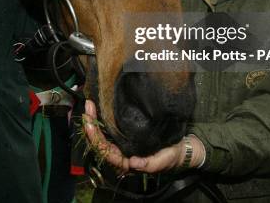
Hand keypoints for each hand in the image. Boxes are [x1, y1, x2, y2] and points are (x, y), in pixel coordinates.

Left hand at [83, 99, 205, 172]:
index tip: (90, 123)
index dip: (96, 139)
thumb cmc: (173, 155)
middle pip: (100, 143)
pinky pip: (108, 129)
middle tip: (87, 107)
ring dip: (94, 120)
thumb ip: (150, 164)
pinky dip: (101, 118)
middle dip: (90, 126)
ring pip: (102, 135)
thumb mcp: (165, 159)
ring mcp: (122, 144)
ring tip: (89, 105)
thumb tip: (133, 162)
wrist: (182, 147)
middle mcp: (122, 154)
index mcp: (128, 162)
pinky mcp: (125, 135)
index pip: (106, 153)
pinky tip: (98, 108)